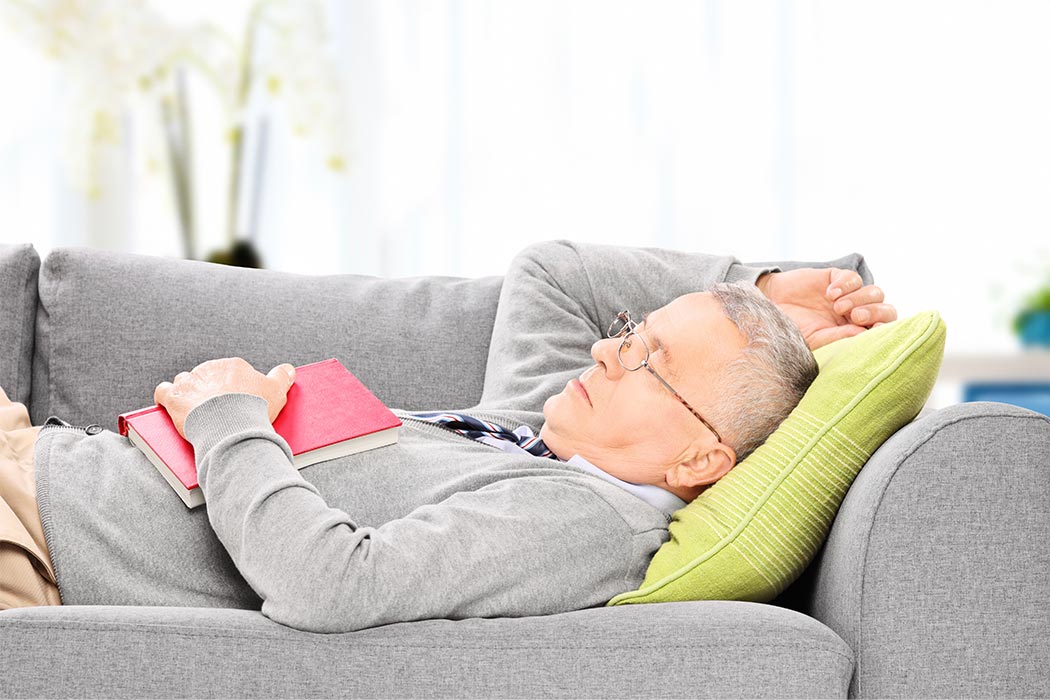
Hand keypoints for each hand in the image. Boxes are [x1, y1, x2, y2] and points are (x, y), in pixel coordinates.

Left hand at [154, 357, 295, 438]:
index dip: (233, 389)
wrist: (231, 426)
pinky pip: (163, 392)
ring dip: (188, 393)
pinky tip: (170, 405)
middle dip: (211, 391)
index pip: (231, 373)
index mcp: (233, 366)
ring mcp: (190, 382)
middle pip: (208, 377)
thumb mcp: (277, 391)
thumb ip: (282, 377)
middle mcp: (210, 369)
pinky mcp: (174, 397)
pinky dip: (165, 397)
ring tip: (196, 409)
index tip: (236, 403)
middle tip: (219, 410)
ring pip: (185, 382)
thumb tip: (288, 369)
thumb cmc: (254, 409)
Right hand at [756, 268, 896, 349]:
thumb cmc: (793, 330)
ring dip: (860, 299)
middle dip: (875, 312)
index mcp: (855, 333)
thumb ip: (840, 338)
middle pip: (886, 309)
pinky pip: (853, 278)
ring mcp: (849, 296)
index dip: (884, 328)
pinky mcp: (837, 278)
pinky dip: (845, 285)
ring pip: (875, 292)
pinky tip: (829, 293)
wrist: (769, 308)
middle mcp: (856, 314)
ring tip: (838, 306)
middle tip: (855, 316)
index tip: (874, 330)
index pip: (883, 329)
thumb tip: (865, 335)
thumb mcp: (816, 340)